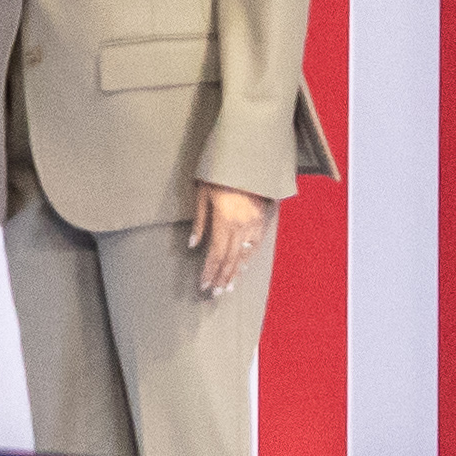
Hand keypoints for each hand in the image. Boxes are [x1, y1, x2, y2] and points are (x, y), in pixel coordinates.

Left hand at [191, 182, 275, 300]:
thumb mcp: (203, 194)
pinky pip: (255, 246)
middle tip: (215, 294)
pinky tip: (242, 269)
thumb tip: (193, 244)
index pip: (216, 254)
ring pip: (244, 256)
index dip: (209, 271)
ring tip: (227, 288)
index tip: (203, 284)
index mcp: (224, 221)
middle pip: (230, 259)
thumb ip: (199, 221)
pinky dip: (248, 260)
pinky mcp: (262, 221)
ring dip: (235, 273)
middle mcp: (241, 226)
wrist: (248, 162)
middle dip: (221, 278)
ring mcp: (254, 225)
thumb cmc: (220, 175)